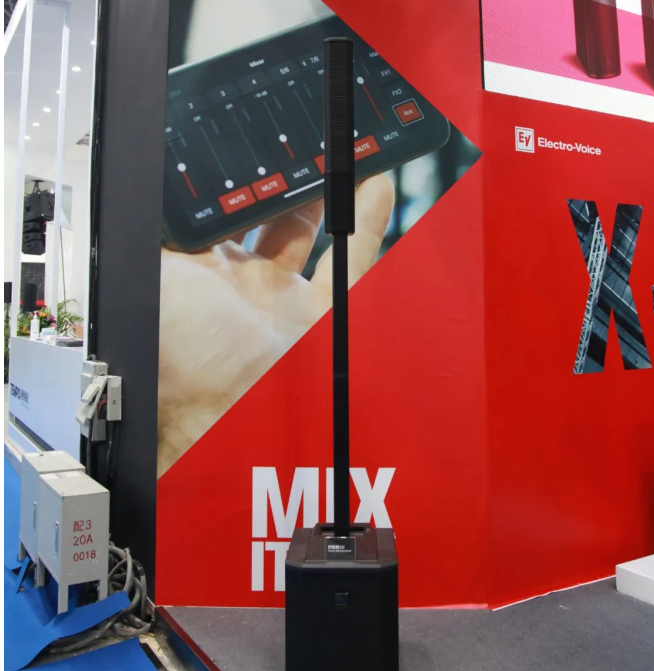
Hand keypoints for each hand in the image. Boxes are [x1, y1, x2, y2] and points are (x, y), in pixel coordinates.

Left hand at [157, 174, 394, 475]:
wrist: (222, 406)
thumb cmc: (178, 345)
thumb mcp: (151, 266)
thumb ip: (156, 223)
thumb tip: (147, 182)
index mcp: (197, 272)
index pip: (215, 214)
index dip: (229, 181)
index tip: (241, 147)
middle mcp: (240, 283)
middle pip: (263, 220)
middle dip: (276, 184)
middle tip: (288, 148)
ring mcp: (283, 298)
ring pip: (308, 235)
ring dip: (321, 196)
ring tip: (328, 156)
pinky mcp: (321, 314)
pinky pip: (350, 261)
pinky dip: (365, 223)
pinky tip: (371, 184)